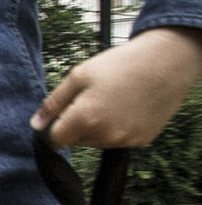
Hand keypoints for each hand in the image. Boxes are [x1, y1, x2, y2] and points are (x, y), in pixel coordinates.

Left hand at [33, 27, 201, 147]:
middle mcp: (105, 136)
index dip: (54, 126)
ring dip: (97, 127)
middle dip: (76, 124)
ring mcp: (125, 140)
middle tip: (91, 98)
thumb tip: (36, 124)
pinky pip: (119, 140)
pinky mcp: (142, 140)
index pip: (56, 139)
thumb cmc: (121, 65)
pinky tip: (126, 107)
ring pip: (97, 141)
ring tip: (111, 100)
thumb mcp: (79, 76)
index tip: (63, 112)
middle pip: (76, 140)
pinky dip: (117, 128)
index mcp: (85, 119)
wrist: (166, 63)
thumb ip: (54, 103)